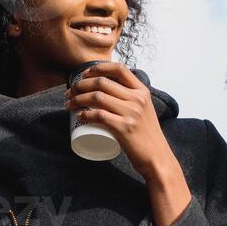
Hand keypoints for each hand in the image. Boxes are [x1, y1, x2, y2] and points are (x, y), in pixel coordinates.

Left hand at [64, 64, 176, 179]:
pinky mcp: (124, 128)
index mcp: (142, 91)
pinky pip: (99, 115)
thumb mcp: (144, 110)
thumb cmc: (147, 135)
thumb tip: (109, 91)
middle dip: (80, 85)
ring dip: (78, 99)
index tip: (84, 74)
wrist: (157, 157)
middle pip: (102, 82)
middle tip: (70, 92)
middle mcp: (137, 99)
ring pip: (97, 97)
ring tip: (69, 104)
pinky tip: (79, 116)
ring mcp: (131, 113)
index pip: (119, 69)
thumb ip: (132, 99)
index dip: (98, 68)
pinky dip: (85, 115)